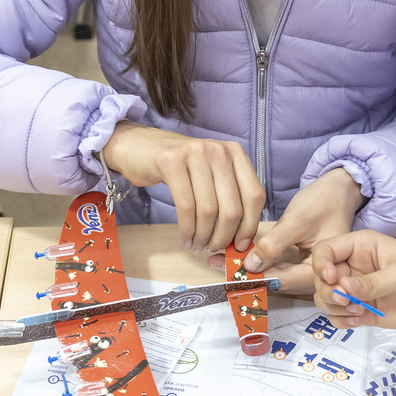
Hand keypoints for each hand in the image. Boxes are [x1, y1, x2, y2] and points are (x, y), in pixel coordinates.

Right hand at [101, 122, 264, 253]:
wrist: (140, 147)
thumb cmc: (180, 168)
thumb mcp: (211, 175)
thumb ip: (229, 198)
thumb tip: (242, 239)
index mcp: (236, 154)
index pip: (254, 195)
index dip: (249, 225)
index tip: (240, 244)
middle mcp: (219, 151)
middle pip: (232, 207)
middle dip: (223, 237)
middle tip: (212, 248)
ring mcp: (195, 153)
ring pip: (208, 210)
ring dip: (203, 236)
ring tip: (197, 245)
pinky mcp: (172, 161)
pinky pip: (186, 206)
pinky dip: (187, 229)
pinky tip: (186, 238)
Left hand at [226, 169, 364, 293]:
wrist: (340, 189)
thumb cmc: (324, 201)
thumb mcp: (296, 221)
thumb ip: (273, 245)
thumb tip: (250, 266)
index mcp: (322, 270)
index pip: (284, 280)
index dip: (255, 278)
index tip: (230, 274)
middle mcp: (316, 276)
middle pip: (279, 282)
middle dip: (248, 275)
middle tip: (219, 264)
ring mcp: (309, 270)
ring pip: (277, 276)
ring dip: (252, 270)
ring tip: (223, 261)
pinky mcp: (302, 263)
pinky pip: (280, 267)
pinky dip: (261, 262)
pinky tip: (241, 257)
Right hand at [310, 230, 395, 330]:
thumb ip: (371, 283)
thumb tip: (342, 289)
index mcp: (361, 247)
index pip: (326, 251)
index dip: (321, 264)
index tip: (333, 280)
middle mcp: (354, 267)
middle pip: (322, 278)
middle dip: (328, 292)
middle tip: (348, 302)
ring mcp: (357, 291)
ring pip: (327, 299)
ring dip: (335, 309)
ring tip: (358, 312)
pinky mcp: (363, 311)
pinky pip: (339, 317)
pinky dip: (342, 322)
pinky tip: (357, 322)